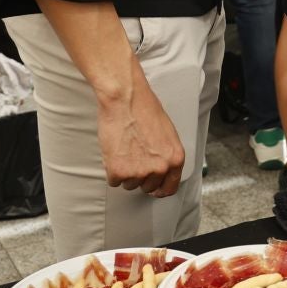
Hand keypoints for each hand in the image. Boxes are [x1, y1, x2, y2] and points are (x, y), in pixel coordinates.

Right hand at [97, 78, 185, 197]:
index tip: (154, 189)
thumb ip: (166, 155)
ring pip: (129, 184)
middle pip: (147, 187)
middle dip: (140, 176)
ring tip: (124, 149)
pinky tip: (115, 151)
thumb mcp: (167, 134)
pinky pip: (114, 180)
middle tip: (133, 156)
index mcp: (175, 159)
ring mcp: (139, 172)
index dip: (160, 189)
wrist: (125, 99)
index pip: (170, 187)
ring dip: (125, 172)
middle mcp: (160, 169)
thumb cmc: (144, 109)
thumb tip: (161, 170)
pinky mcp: (119, 171)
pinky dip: (111, 169)